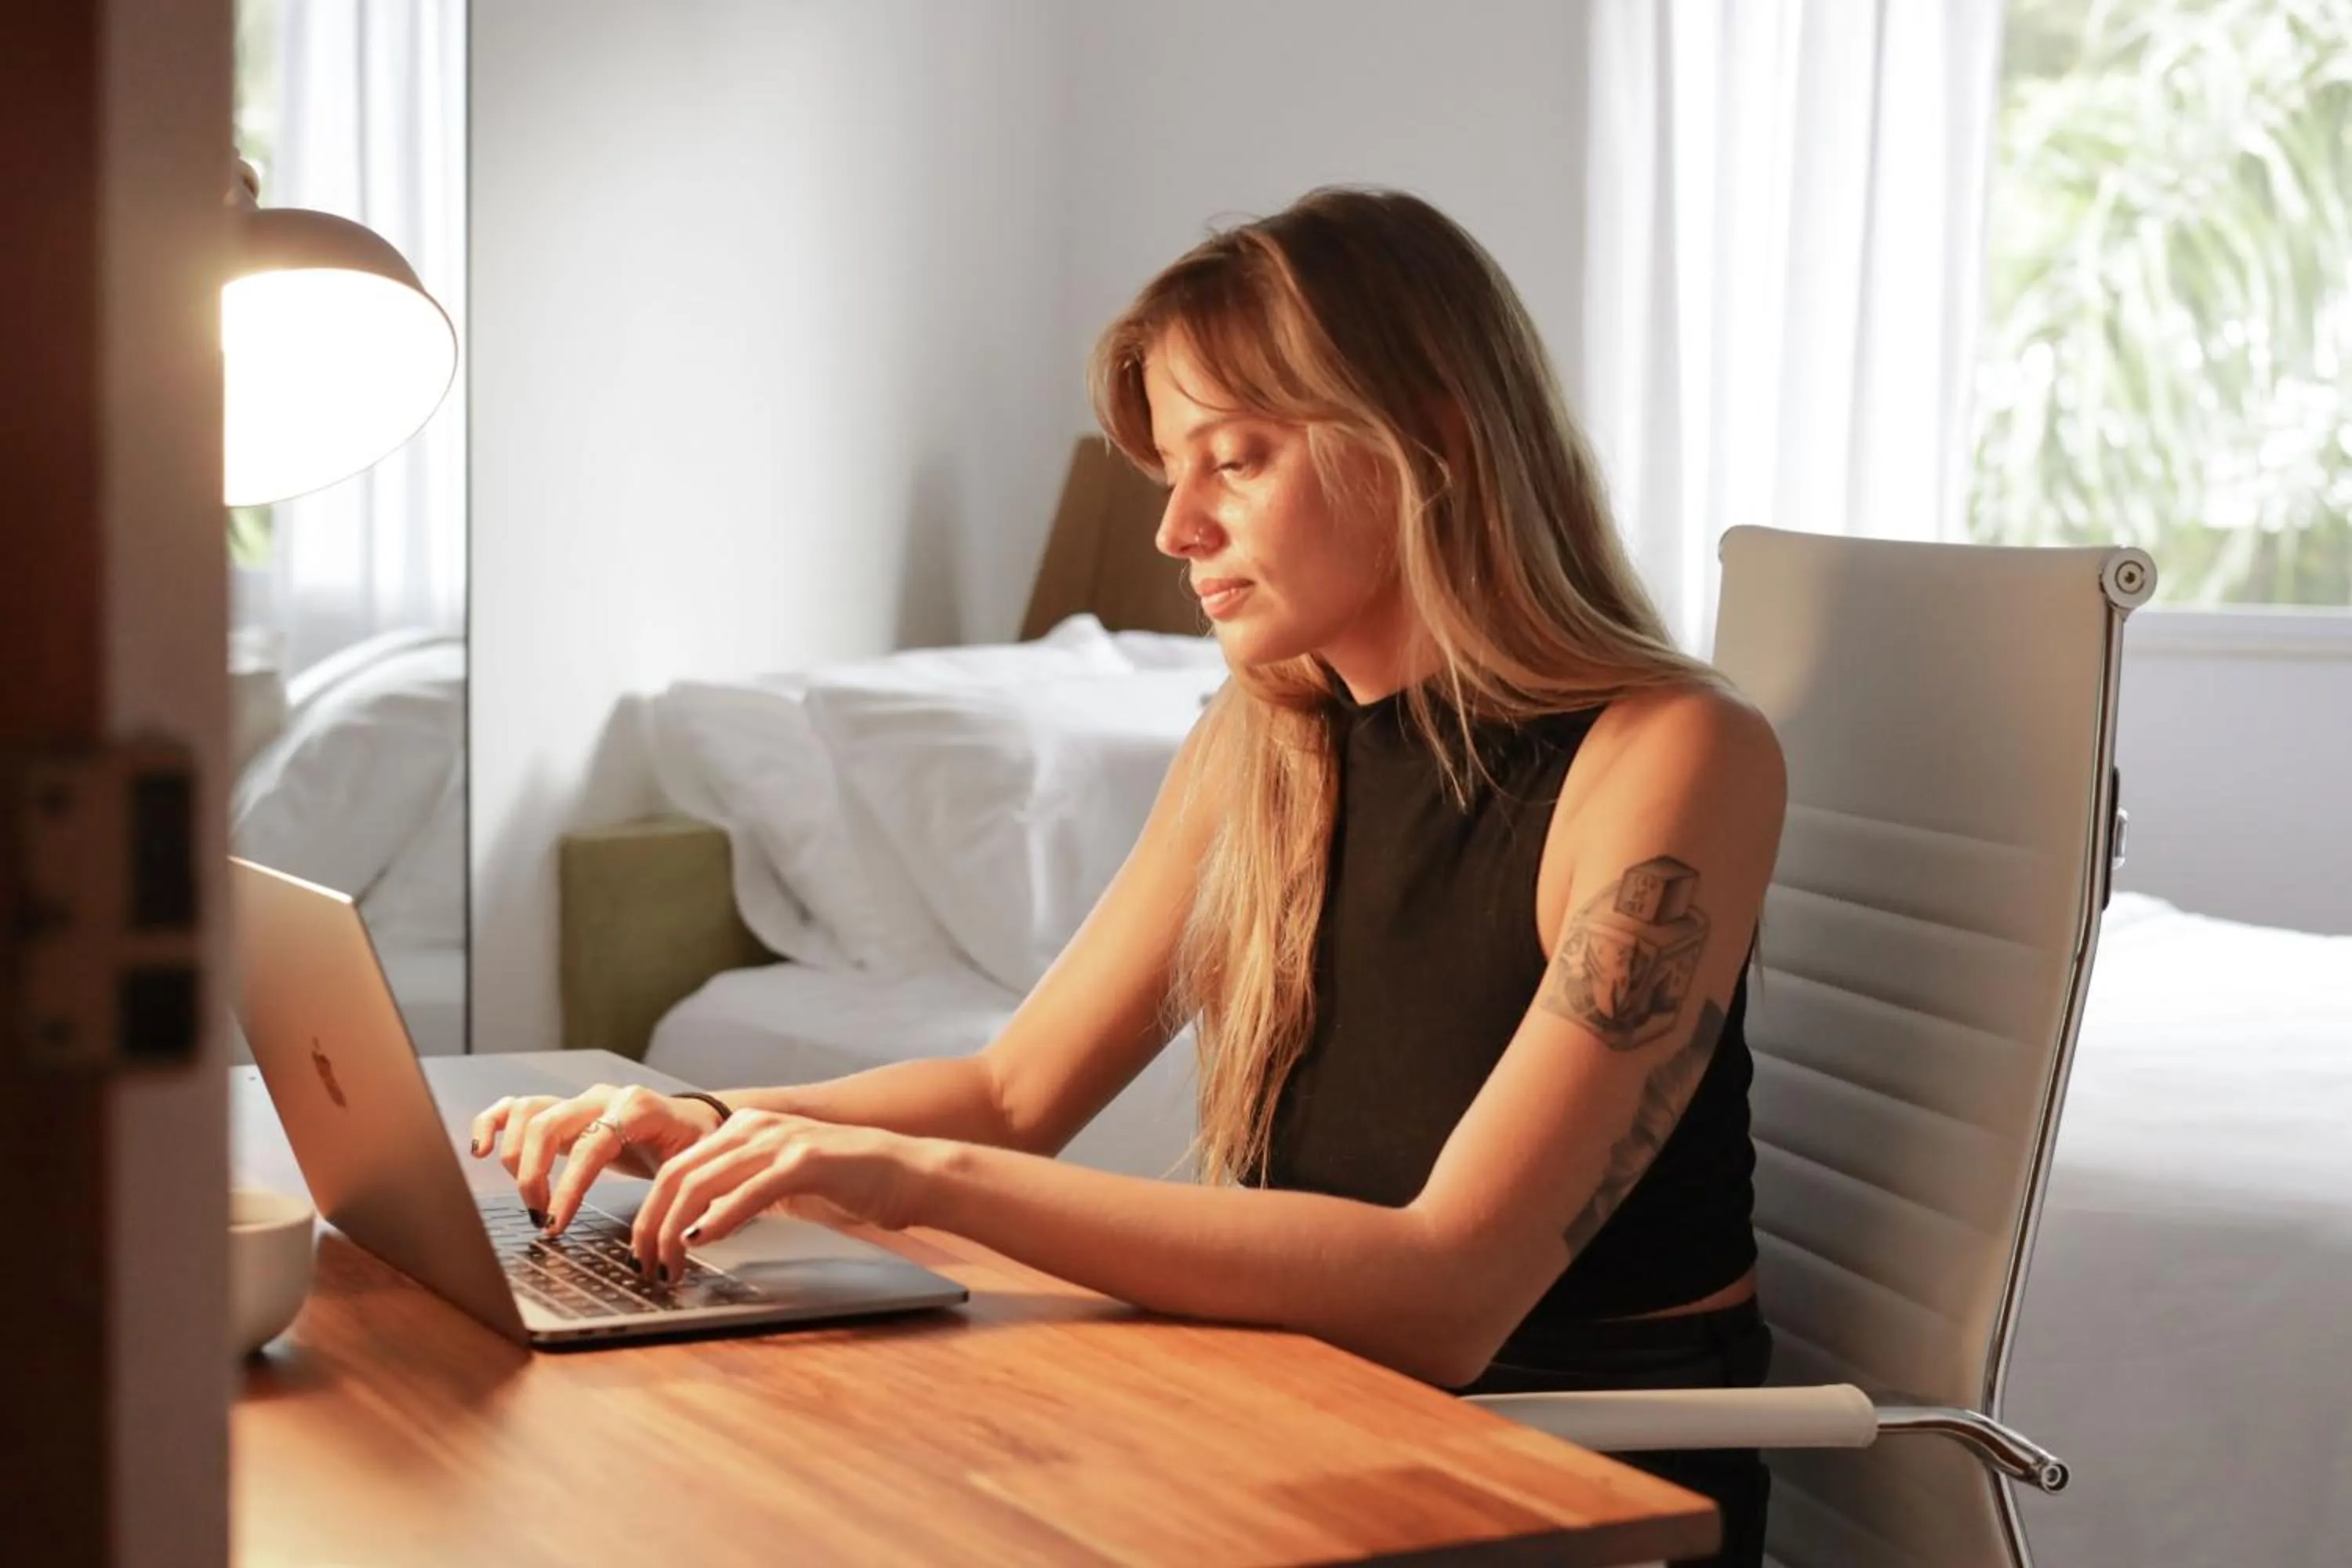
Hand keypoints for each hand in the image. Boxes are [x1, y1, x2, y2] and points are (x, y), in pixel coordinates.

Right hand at [468, 1083, 725, 1231]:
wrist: (694, 1124)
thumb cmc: (692, 1148)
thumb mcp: (694, 1168)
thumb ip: (679, 1194)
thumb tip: (665, 1235)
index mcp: (638, 1108)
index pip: (591, 1145)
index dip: (569, 1187)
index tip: (555, 1224)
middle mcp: (603, 1097)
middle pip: (548, 1126)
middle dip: (535, 1177)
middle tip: (543, 1219)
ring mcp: (578, 1100)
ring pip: (528, 1114)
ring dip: (517, 1160)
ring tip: (531, 1199)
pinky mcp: (562, 1109)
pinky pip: (517, 1107)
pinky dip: (493, 1124)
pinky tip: (480, 1150)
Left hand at [629, 1110, 940, 1281]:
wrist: (911, 1171)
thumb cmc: (849, 1183)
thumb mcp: (781, 1181)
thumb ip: (740, 1191)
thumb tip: (695, 1227)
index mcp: (743, 1128)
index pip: (675, 1168)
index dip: (648, 1213)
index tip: (640, 1252)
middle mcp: (754, 1127)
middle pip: (677, 1175)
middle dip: (649, 1225)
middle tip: (643, 1267)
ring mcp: (779, 1141)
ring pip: (701, 1183)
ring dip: (673, 1231)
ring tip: (666, 1266)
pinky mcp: (805, 1161)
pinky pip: (747, 1191)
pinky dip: (716, 1219)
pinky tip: (700, 1243)